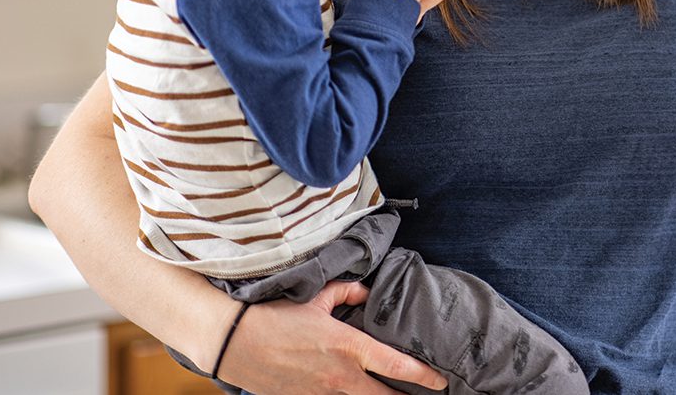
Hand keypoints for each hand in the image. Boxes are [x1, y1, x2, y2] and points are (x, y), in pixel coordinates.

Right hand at [216, 280, 445, 393]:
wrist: (235, 341)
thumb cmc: (276, 315)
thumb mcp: (318, 296)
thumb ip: (348, 291)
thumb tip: (368, 292)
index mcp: (348, 346)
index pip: (396, 365)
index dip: (423, 376)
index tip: (440, 381)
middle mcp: (340, 376)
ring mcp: (322, 393)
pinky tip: (355, 392)